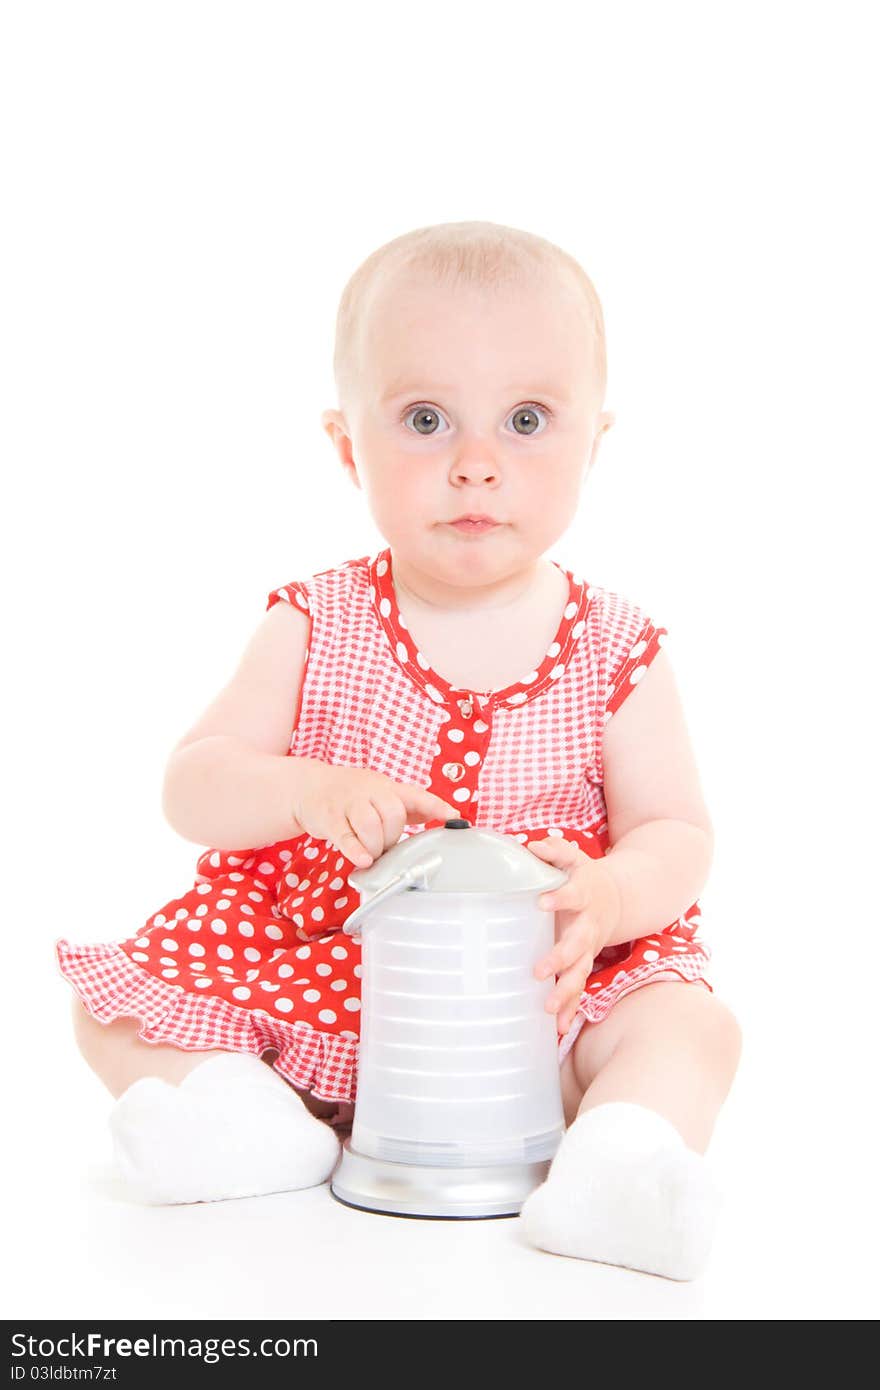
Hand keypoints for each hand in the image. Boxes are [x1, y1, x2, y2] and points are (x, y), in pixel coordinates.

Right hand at [291, 761, 458, 867]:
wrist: (307, 786)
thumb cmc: (349, 794)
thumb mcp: (378, 793)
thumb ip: (406, 806)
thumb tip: (444, 815)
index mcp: (386, 787)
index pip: (416, 795)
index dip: (436, 805)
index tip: (455, 816)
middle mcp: (369, 791)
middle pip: (393, 813)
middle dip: (393, 836)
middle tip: (385, 845)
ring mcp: (348, 803)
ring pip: (371, 825)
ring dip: (375, 846)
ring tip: (371, 852)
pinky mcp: (329, 818)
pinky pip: (345, 836)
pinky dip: (356, 850)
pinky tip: (364, 860)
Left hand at [526, 837, 622, 1034]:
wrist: (617, 900)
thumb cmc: (584, 878)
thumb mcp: (574, 859)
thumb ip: (555, 850)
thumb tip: (533, 846)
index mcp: (584, 896)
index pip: (572, 894)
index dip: (558, 897)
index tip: (541, 902)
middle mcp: (588, 927)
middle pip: (577, 945)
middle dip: (560, 959)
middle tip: (539, 971)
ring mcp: (588, 950)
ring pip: (579, 974)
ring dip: (566, 992)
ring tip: (549, 1008)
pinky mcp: (584, 966)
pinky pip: (578, 991)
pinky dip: (571, 1010)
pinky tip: (558, 1028)